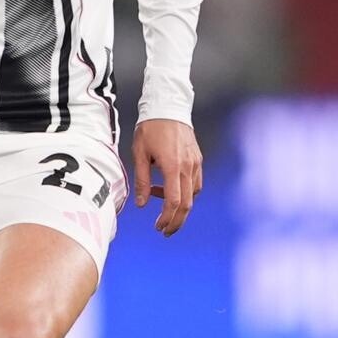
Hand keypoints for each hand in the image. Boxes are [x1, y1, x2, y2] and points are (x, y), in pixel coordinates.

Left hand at [133, 118, 202, 236]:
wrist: (167, 107)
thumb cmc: (150, 128)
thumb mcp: (139, 154)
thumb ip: (142, 180)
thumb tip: (141, 204)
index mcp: (173, 166)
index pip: (174, 201)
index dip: (167, 218)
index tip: (158, 226)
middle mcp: (188, 167)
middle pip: (187, 203)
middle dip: (177, 221)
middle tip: (165, 231)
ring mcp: (195, 163)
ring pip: (192, 194)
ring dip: (180, 206)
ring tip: (163, 207)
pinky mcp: (197, 159)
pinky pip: (195, 183)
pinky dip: (185, 192)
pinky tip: (171, 190)